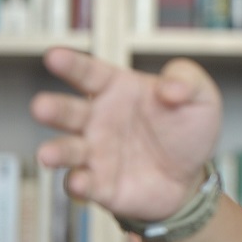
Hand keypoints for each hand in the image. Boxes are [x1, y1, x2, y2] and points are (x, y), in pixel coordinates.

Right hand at [31, 47, 222, 221]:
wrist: (191, 178)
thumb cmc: (187, 130)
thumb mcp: (200, 96)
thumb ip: (188, 81)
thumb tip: (171, 88)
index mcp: (117, 89)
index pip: (88, 73)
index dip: (71, 64)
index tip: (54, 56)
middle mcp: (98, 120)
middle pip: (68, 111)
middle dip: (52, 109)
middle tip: (41, 106)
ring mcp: (95, 153)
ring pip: (66, 150)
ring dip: (55, 151)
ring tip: (47, 154)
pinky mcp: (100, 185)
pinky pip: (82, 184)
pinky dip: (78, 184)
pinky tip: (82, 182)